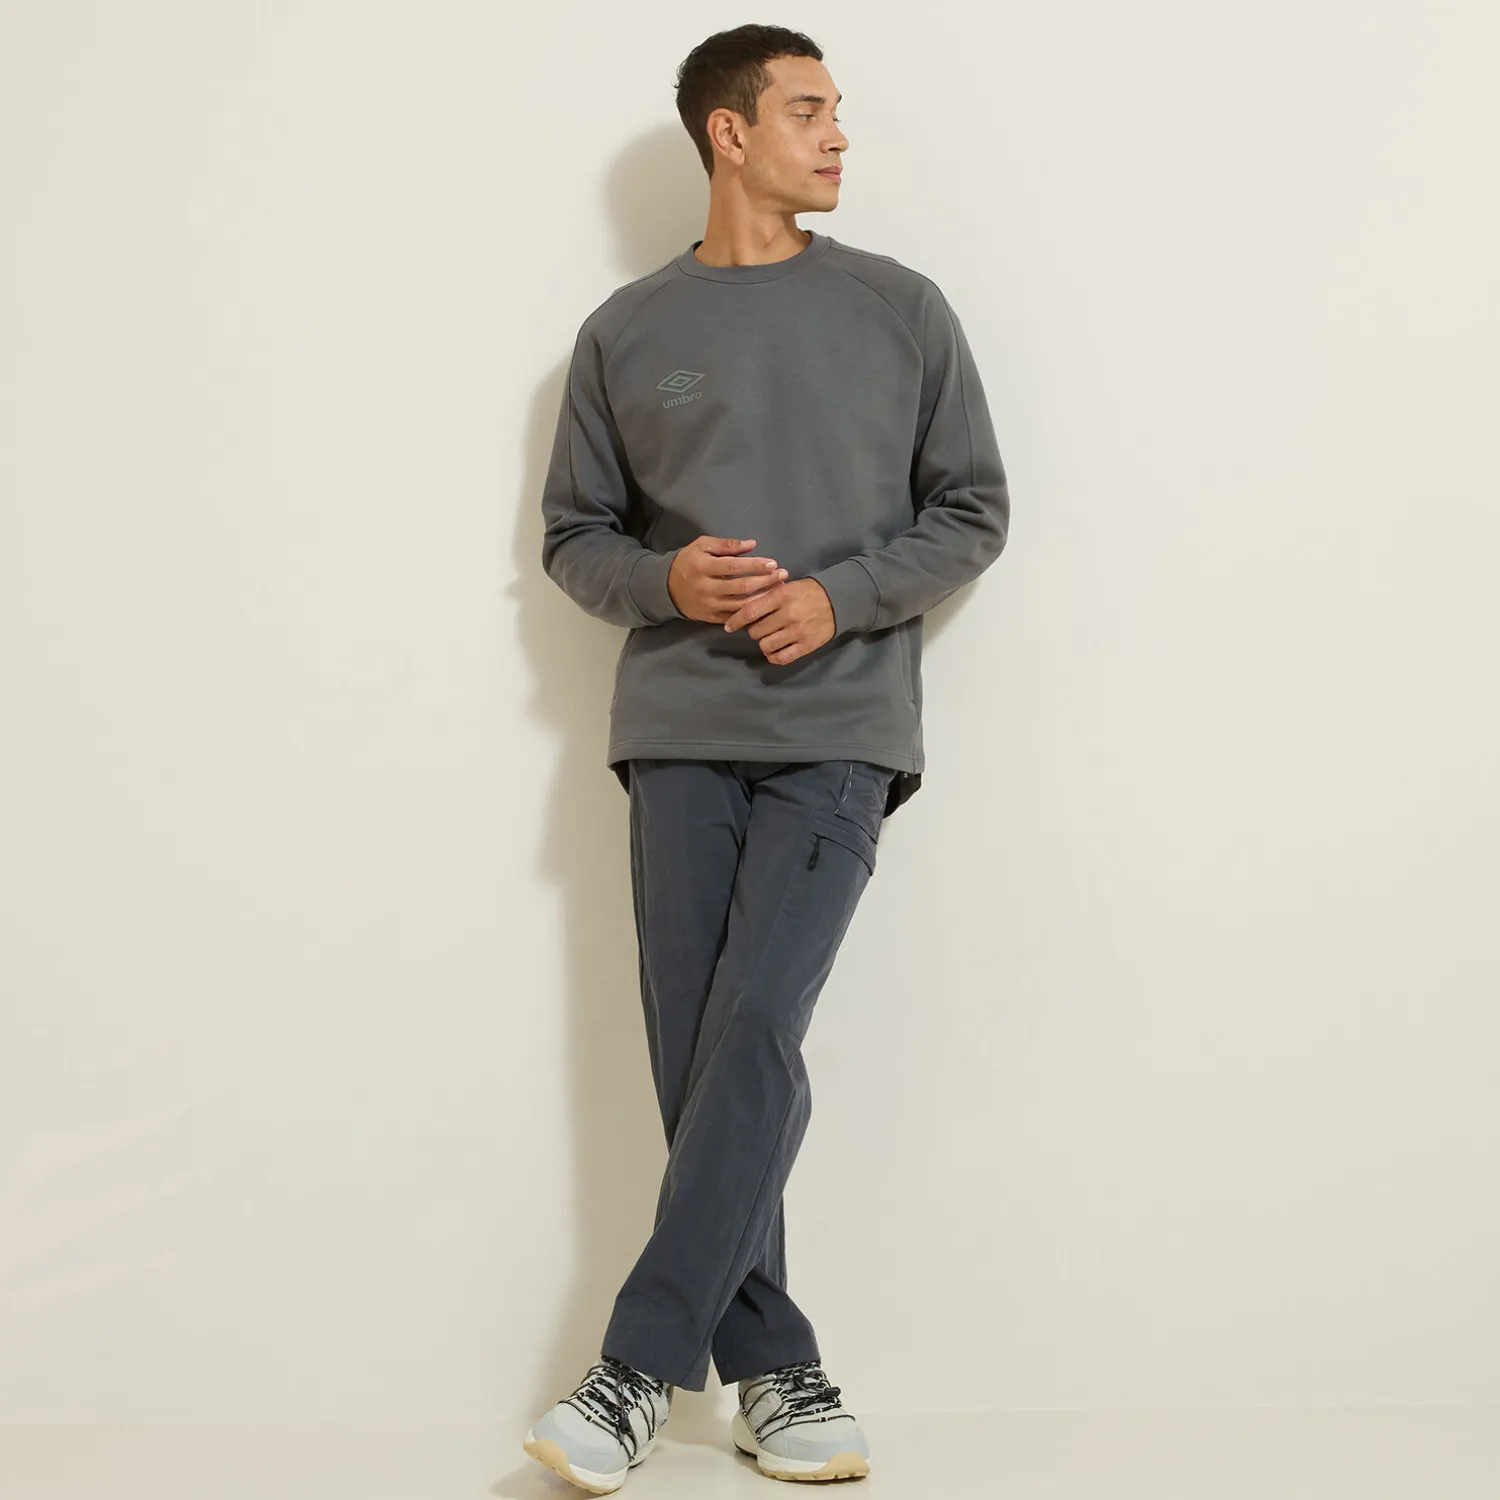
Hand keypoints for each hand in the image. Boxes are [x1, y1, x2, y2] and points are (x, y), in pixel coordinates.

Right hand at [667, 535, 788, 622]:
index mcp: (702, 567)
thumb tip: (752, 544)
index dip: (754, 565)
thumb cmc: (688, 562)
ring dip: (763, 598)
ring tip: (779, 590)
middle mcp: (706, 588)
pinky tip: (766, 606)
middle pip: (741, 587)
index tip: (773, 563)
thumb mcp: (701, 546)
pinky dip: (752, 613)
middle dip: (765, 581)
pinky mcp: (711, 618)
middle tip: (783, 575)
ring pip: (741, 605)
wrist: (666, 588)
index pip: (733, 566)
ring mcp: (709, 605)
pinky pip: (735, 618)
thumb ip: (726, 544)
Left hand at [722, 577, 834, 664]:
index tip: (728, 626)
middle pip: (756, 632)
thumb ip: (767, 596)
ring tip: (769, 637)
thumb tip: (743, 608)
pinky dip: (774, 656)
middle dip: (754, 631)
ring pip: (766, 646)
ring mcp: (797, 632)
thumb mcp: (787, 587)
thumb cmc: (808, 592)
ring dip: (764, 643)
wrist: (838, 601)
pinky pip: (781, 657)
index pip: (750, 611)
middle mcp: (788, 615)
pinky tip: (775, 650)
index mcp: (781, 597)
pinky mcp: (806, 646)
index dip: (735, 621)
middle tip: (760, 628)